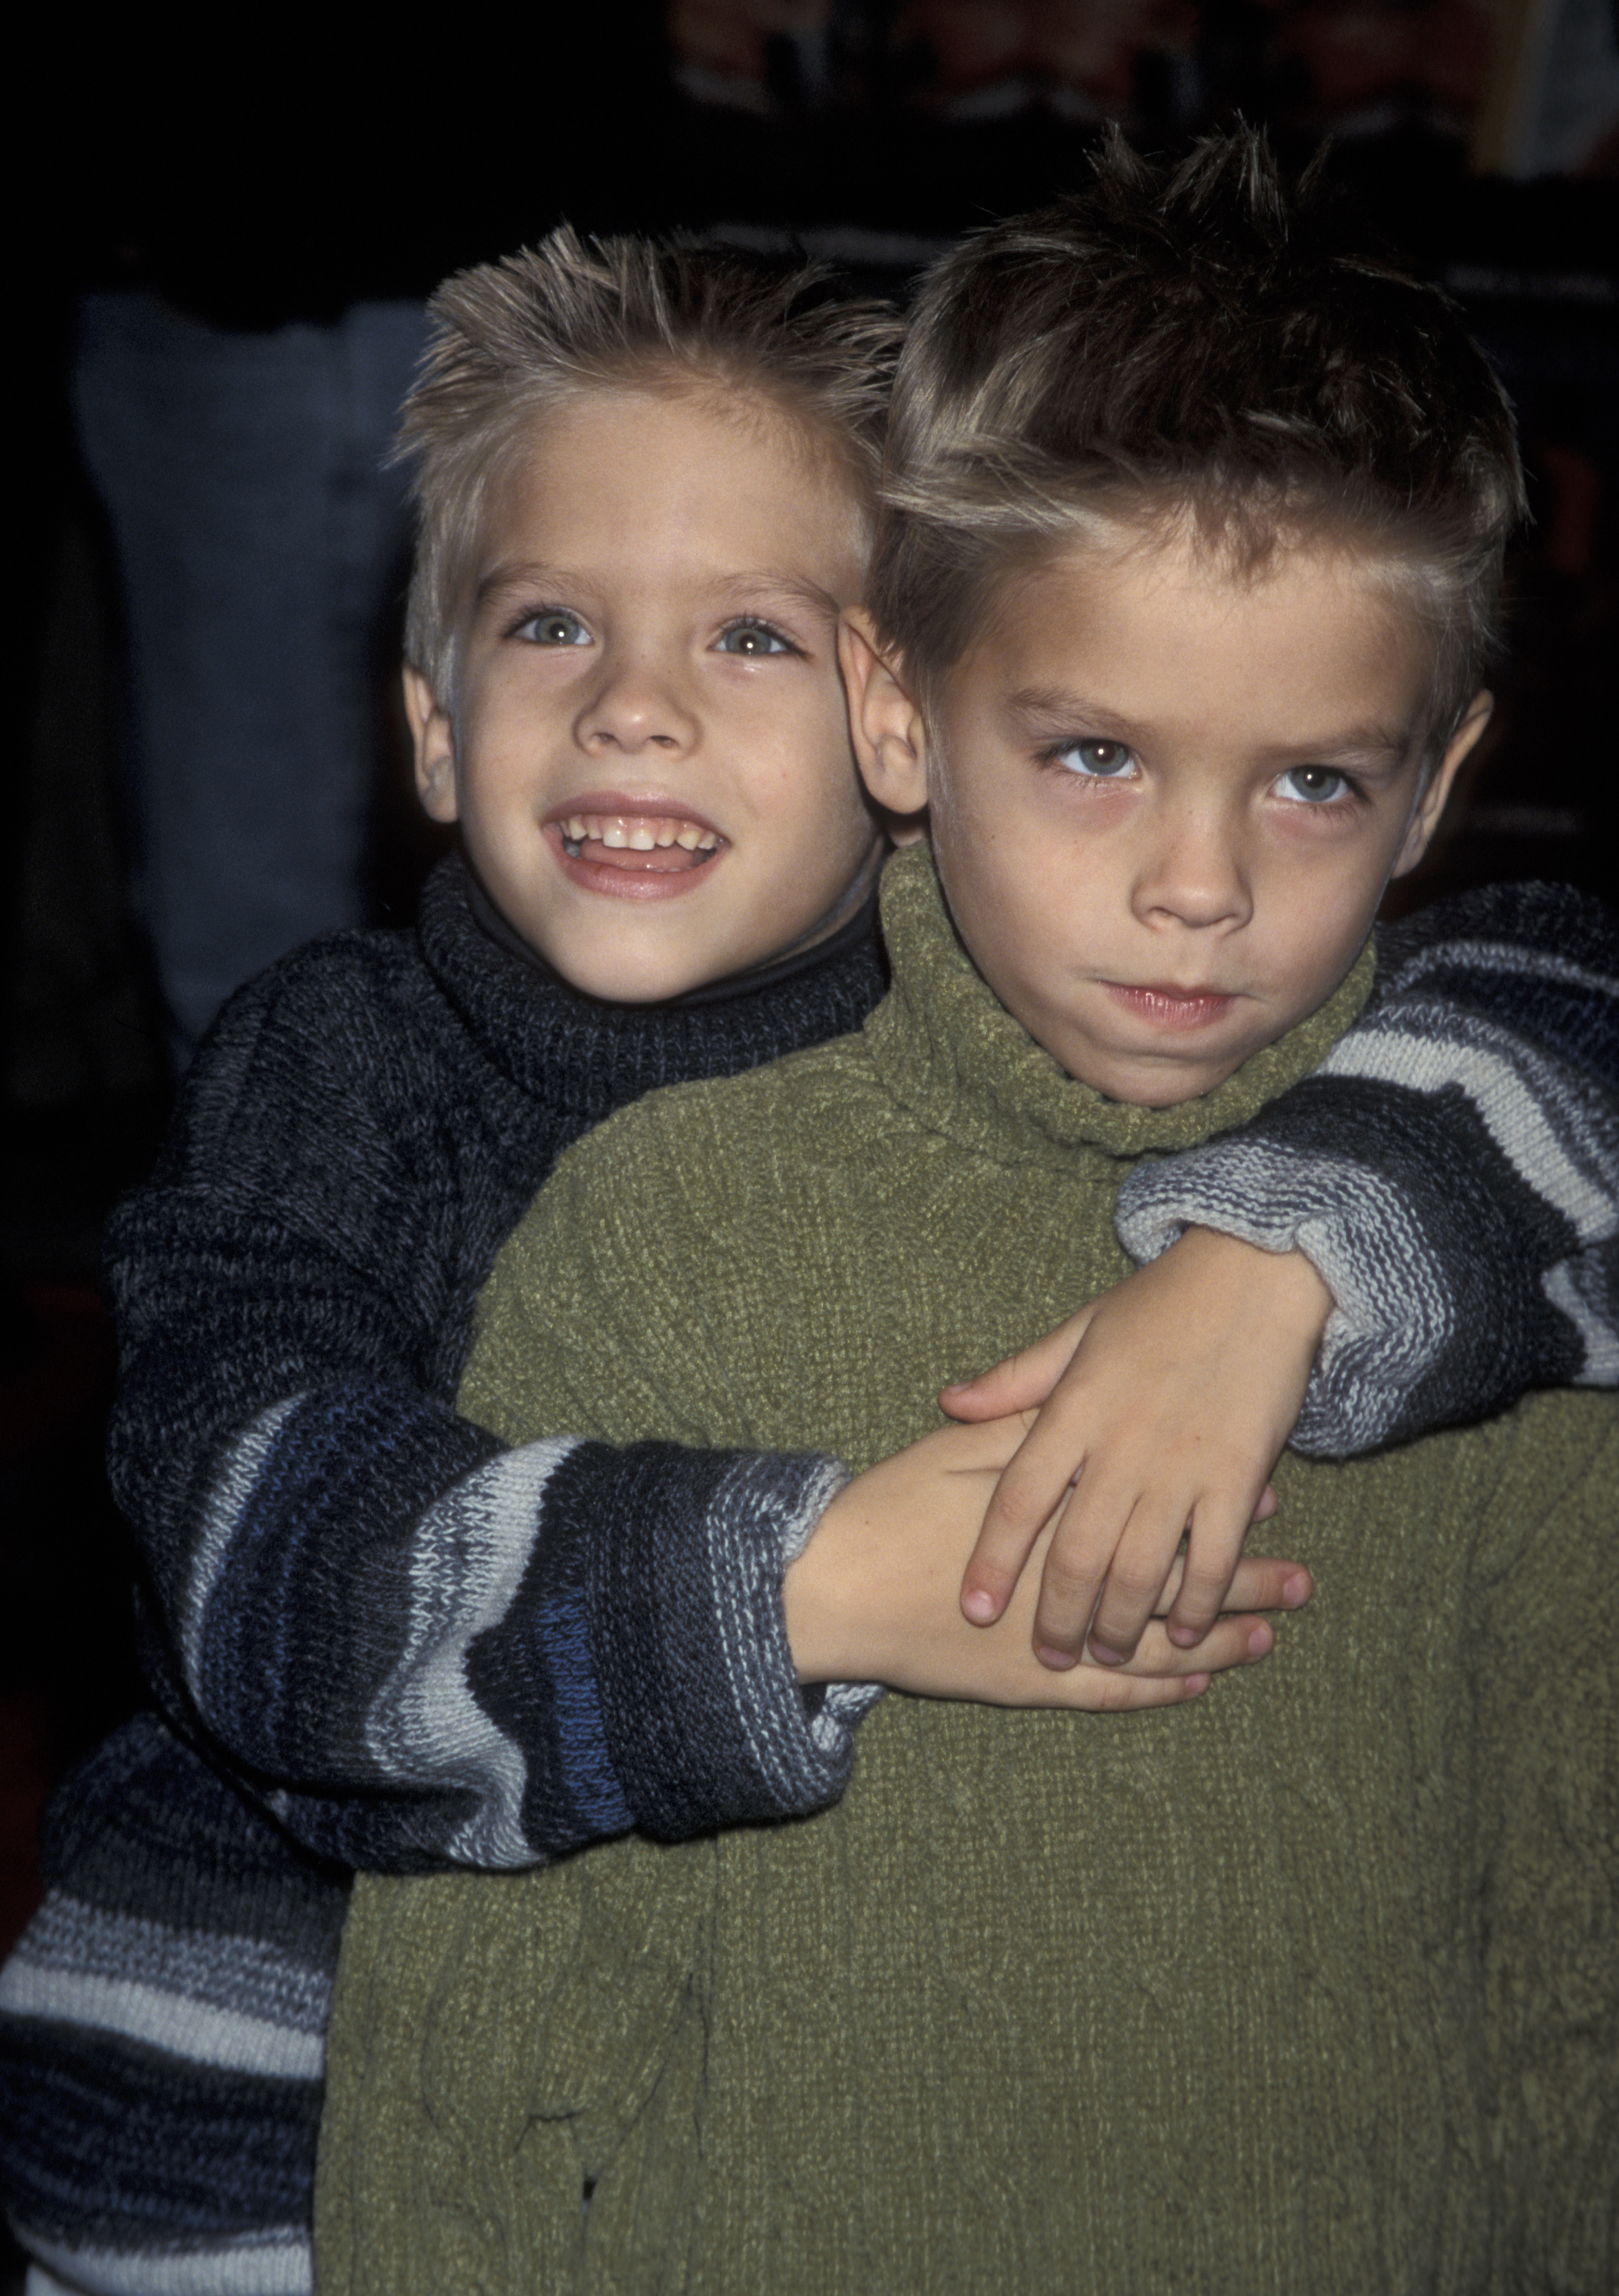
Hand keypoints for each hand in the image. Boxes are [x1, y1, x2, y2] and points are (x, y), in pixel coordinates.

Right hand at [782, 1414, 1311, 1709]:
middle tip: (1303, 1582)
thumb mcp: (957, 1450)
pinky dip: (1158, 1692)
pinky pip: (1110, 1696)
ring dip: (1216, 1643)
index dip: (1212, 1500)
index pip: (1154, 1507)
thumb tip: (1085, 1406)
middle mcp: (1067, 1584)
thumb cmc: (887, 1510)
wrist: (828, 1590)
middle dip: (1242, 1582)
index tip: (1266, 1492)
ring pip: (1154, 1646)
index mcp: (1059, 1516)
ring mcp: (1050, 1641)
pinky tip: (1197, 1687)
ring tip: (1270, 1638)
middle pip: (1172, 1581)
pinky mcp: (1026, 1685)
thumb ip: (1020, 1423)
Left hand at [940, 1228, 1329, 1668]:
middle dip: (1058, 1616)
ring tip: (1105, 1655)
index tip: (975, 1608)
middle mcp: (1121, 1446)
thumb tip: (948, 1401)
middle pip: (1076, 1553)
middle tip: (1048, 1655)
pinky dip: (1198, 1602)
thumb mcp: (1077, 1331)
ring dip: (1122, 1622)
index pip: (1018, 1500)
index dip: (993, 1560)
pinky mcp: (1240, 1476)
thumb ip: (1015, 1380)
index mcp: (1073, 1410)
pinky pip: (1214, 1556)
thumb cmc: (1160, 1303)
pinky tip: (1187, 1633)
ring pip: (1141, 1568)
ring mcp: (1182, 1465)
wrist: (1253, 1274)